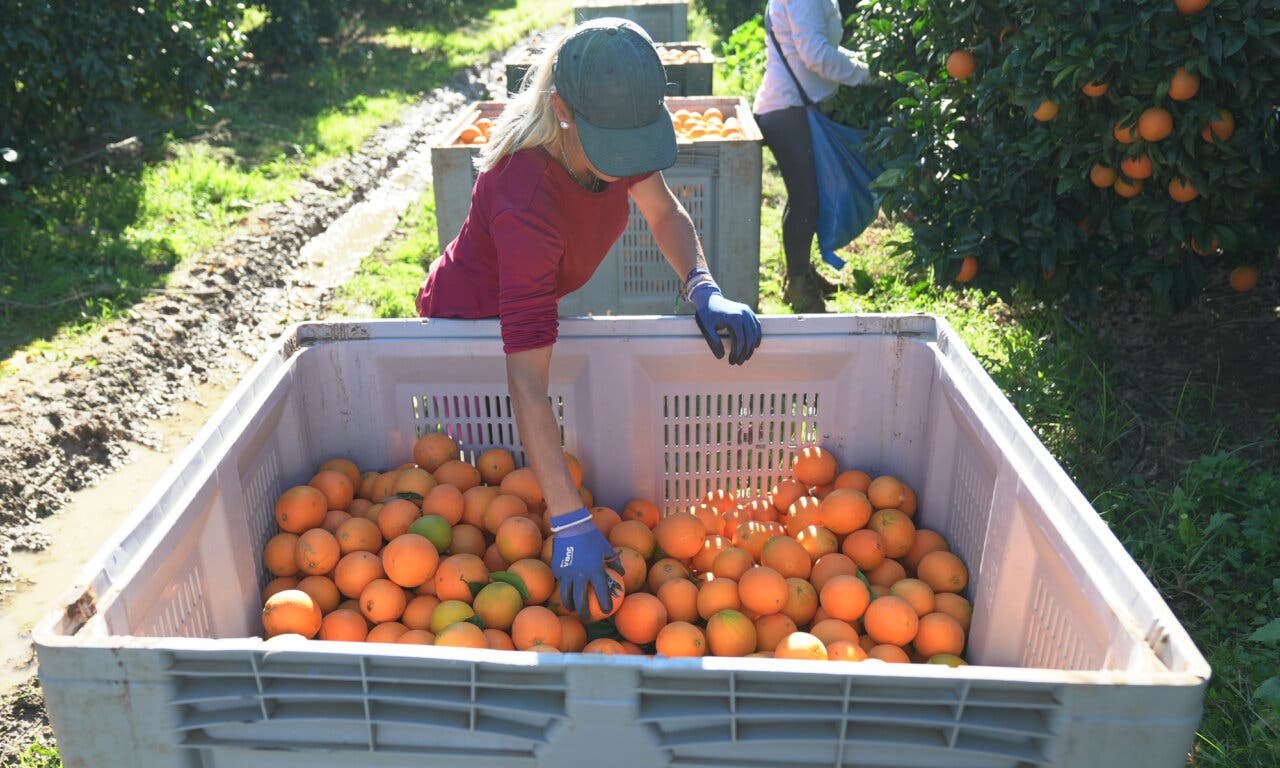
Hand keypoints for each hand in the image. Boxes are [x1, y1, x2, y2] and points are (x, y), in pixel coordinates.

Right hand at [550, 507, 621, 622]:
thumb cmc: (592, 537)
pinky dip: (564, 588)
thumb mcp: (606, 548)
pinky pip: (561, 582)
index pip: (601, 592)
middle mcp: (580, 574)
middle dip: (584, 613)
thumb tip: (622, 573)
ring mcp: (567, 573)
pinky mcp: (557, 569)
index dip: (605, 604)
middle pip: (581, 600)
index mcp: (595, 570)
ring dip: (570, 605)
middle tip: (587, 619)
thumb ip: (614, 562)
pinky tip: (566, 592)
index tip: (607, 612)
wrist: (572, 526)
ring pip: (566, 595)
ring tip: (573, 609)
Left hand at [691, 284, 762, 365]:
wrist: (709, 298)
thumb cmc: (706, 313)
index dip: (737, 353)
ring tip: (745, 357)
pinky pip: (756, 325)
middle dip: (744, 353)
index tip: (732, 362)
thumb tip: (721, 357)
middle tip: (738, 363)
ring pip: (754, 333)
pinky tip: (754, 346)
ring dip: (751, 347)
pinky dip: (756, 336)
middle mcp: (743, 314)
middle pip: (749, 338)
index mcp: (734, 318)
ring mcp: (747, 312)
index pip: (740, 340)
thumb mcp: (707, 328)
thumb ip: (713, 342)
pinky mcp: (748, 311)